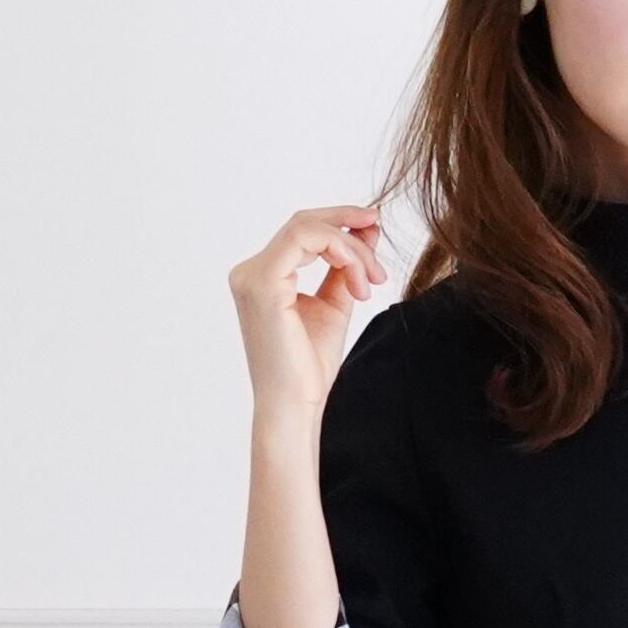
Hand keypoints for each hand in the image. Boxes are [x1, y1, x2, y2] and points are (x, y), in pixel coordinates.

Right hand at [229, 205, 387, 424]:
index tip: (374, 229)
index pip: (301, 232)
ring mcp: (252, 276)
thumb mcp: (335, 302)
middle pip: (303, 223)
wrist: (295, 404)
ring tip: (371, 280)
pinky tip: (358, 280)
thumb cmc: (309, 365)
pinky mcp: (263, 282)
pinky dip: (341, 251)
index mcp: (261, 277)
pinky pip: (305, 239)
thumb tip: (367, 228)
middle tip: (378, 234)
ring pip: (307, 228)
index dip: (340, 223)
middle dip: (347, 224)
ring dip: (350, 247)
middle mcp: (249, 272)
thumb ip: (346, 265)